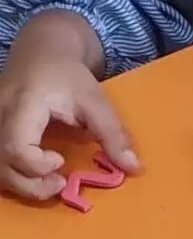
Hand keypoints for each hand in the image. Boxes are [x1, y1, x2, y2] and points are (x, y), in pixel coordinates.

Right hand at [0, 11, 137, 202]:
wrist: (41, 53)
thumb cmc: (68, 76)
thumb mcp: (95, 100)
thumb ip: (113, 134)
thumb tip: (134, 168)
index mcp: (22, 106)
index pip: (16, 147)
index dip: (37, 165)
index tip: (61, 161)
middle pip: (1, 163)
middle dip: (31, 185)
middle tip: (60, 182)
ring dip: (22, 184)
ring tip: (50, 180)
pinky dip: (14, 175)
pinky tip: (35, 173)